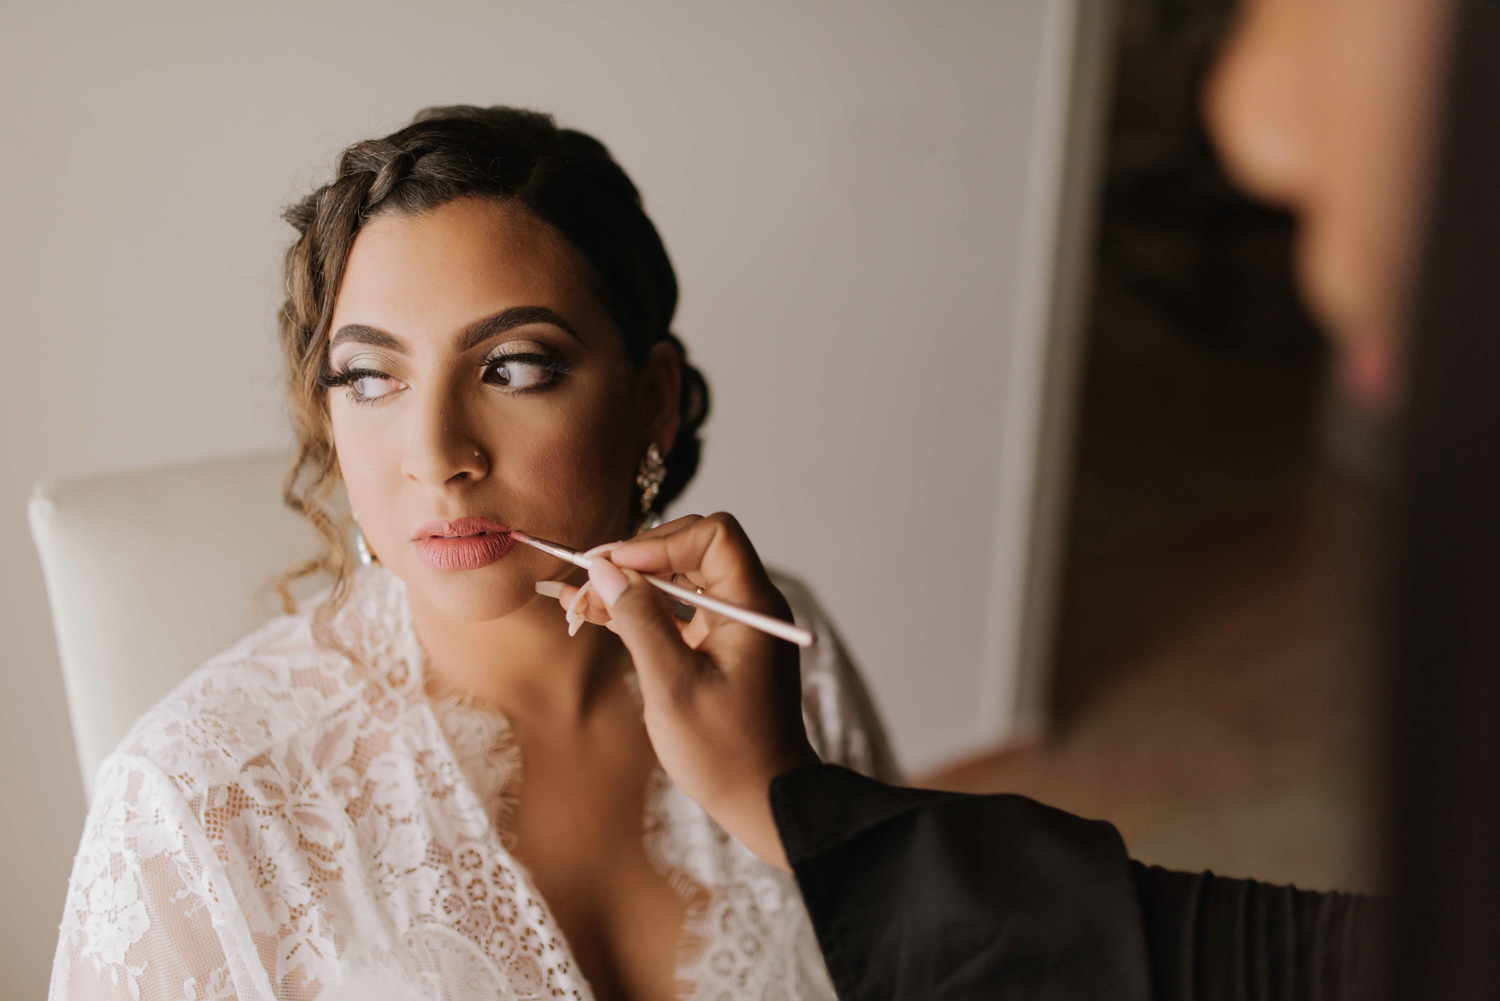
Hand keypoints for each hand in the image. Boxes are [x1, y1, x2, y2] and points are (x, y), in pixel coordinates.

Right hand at [545, 513, 819, 870]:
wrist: (766, 801)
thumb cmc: (725, 752)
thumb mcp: (672, 685)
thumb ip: (639, 619)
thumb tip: (604, 569)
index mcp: (753, 606)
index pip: (713, 535)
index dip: (659, 541)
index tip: (613, 565)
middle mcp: (751, 606)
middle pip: (693, 550)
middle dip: (637, 559)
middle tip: (586, 581)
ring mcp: (737, 625)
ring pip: (681, 579)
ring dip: (632, 585)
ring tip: (578, 599)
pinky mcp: (721, 646)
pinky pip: (680, 610)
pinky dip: (643, 611)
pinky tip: (598, 616)